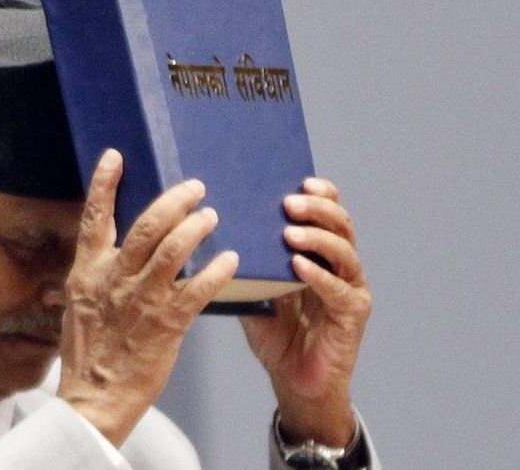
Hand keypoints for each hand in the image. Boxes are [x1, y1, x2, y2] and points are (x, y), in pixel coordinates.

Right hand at [57, 149, 238, 445]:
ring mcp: (140, 300)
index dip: (104, 184)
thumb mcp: (80, 305)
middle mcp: (113, 278)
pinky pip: (197, 288)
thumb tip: (111, 251)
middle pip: (146, 225)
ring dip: (197, 227)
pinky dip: (216, 270)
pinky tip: (231, 260)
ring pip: (173, 249)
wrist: (95, 397)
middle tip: (195, 187)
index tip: (116, 156)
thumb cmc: (90, 352)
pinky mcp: (166, 324)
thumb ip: (97, 275)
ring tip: (212, 215)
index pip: (93, 218)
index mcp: (88, 271)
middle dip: (174, 200)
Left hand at [240, 178, 370, 445]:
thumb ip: (245, 264)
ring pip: (345, 251)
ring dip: (316, 238)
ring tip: (289, 232)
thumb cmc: (276, 334)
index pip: (329, 213)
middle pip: (341, 224)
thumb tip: (210, 233)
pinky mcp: (353, 314)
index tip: (300, 181)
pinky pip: (339, 289)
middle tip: (288, 203)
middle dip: (317, 209)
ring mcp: (351, 288)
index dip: (321, 194)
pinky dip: (319, 275)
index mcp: (321, 253)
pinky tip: (298, 266)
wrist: (294, 381)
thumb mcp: (254, 291)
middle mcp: (342, 266)